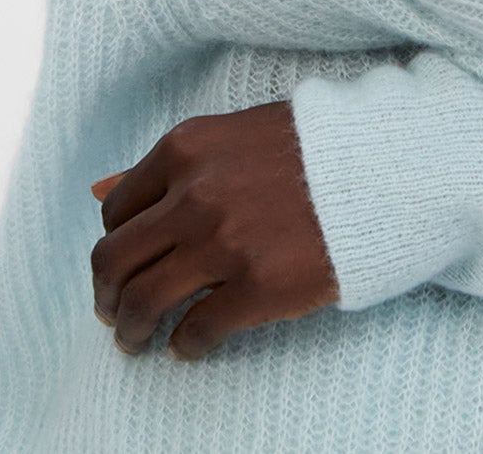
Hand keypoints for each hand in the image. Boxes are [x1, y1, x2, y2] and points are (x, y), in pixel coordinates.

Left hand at [90, 100, 337, 360]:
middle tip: (114, 315)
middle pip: (115, 261)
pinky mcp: (257, 288)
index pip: (117, 210)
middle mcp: (195, 195)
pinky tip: (190, 346)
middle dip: (106, 297)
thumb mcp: (234, 136)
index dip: (114, 243)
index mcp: (186, 149)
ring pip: (144, 302)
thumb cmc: (313, 146)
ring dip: (131, 331)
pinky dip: (184, 346)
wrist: (383, 166)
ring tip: (138, 342)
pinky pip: (196, 331)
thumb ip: (171, 166)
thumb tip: (98, 190)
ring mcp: (224, 243)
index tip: (122, 265)